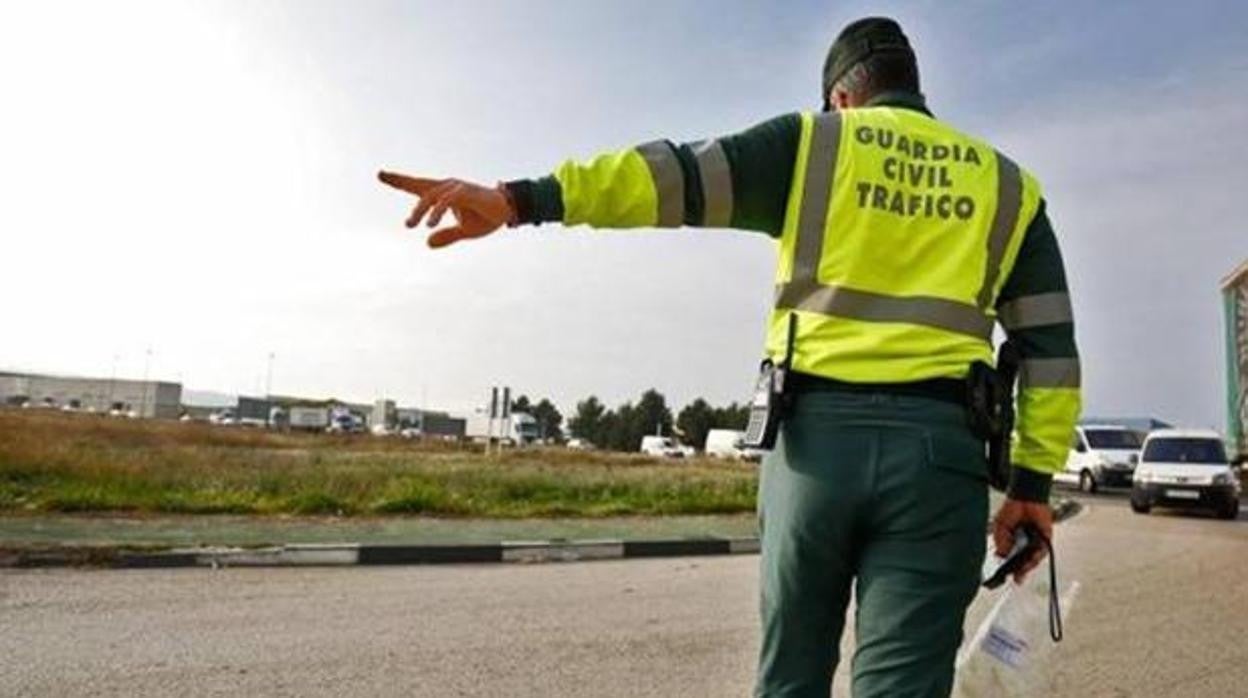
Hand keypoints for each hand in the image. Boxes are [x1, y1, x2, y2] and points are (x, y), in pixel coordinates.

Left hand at [377, 171, 514, 248]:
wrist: (508, 212)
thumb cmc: (486, 217)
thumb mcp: (464, 231)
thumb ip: (446, 236)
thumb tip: (427, 243)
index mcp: (444, 194)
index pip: (418, 186)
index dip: (400, 181)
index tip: (381, 174)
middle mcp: (447, 187)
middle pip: (419, 184)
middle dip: (399, 180)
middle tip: (381, 175)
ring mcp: (456, 188)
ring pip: (431, 195)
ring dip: (419, 211)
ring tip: (409, 225)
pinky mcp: (465, 192)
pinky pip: (446, 201)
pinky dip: (436, 212)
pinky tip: (429, 224)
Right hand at [991, 498, 1052, 583]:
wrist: (1024, 497)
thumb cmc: (1012, 509)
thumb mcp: (1000, 528)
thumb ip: (1001, 542)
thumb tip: (1001, 556)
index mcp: (1014, 542)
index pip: (1012, 559)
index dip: (1009, 568)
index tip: (1005, 577)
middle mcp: (1026, 544)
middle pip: (1025, 562)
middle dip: (1021, 572)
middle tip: (1016, 578)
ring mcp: (1036, 542)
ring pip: (1034, 558)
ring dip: (1028, 565)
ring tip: (1022, 570)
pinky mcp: (1045, 538)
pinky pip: (1043, 550)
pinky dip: (1037, 555)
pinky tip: (1031, 558)